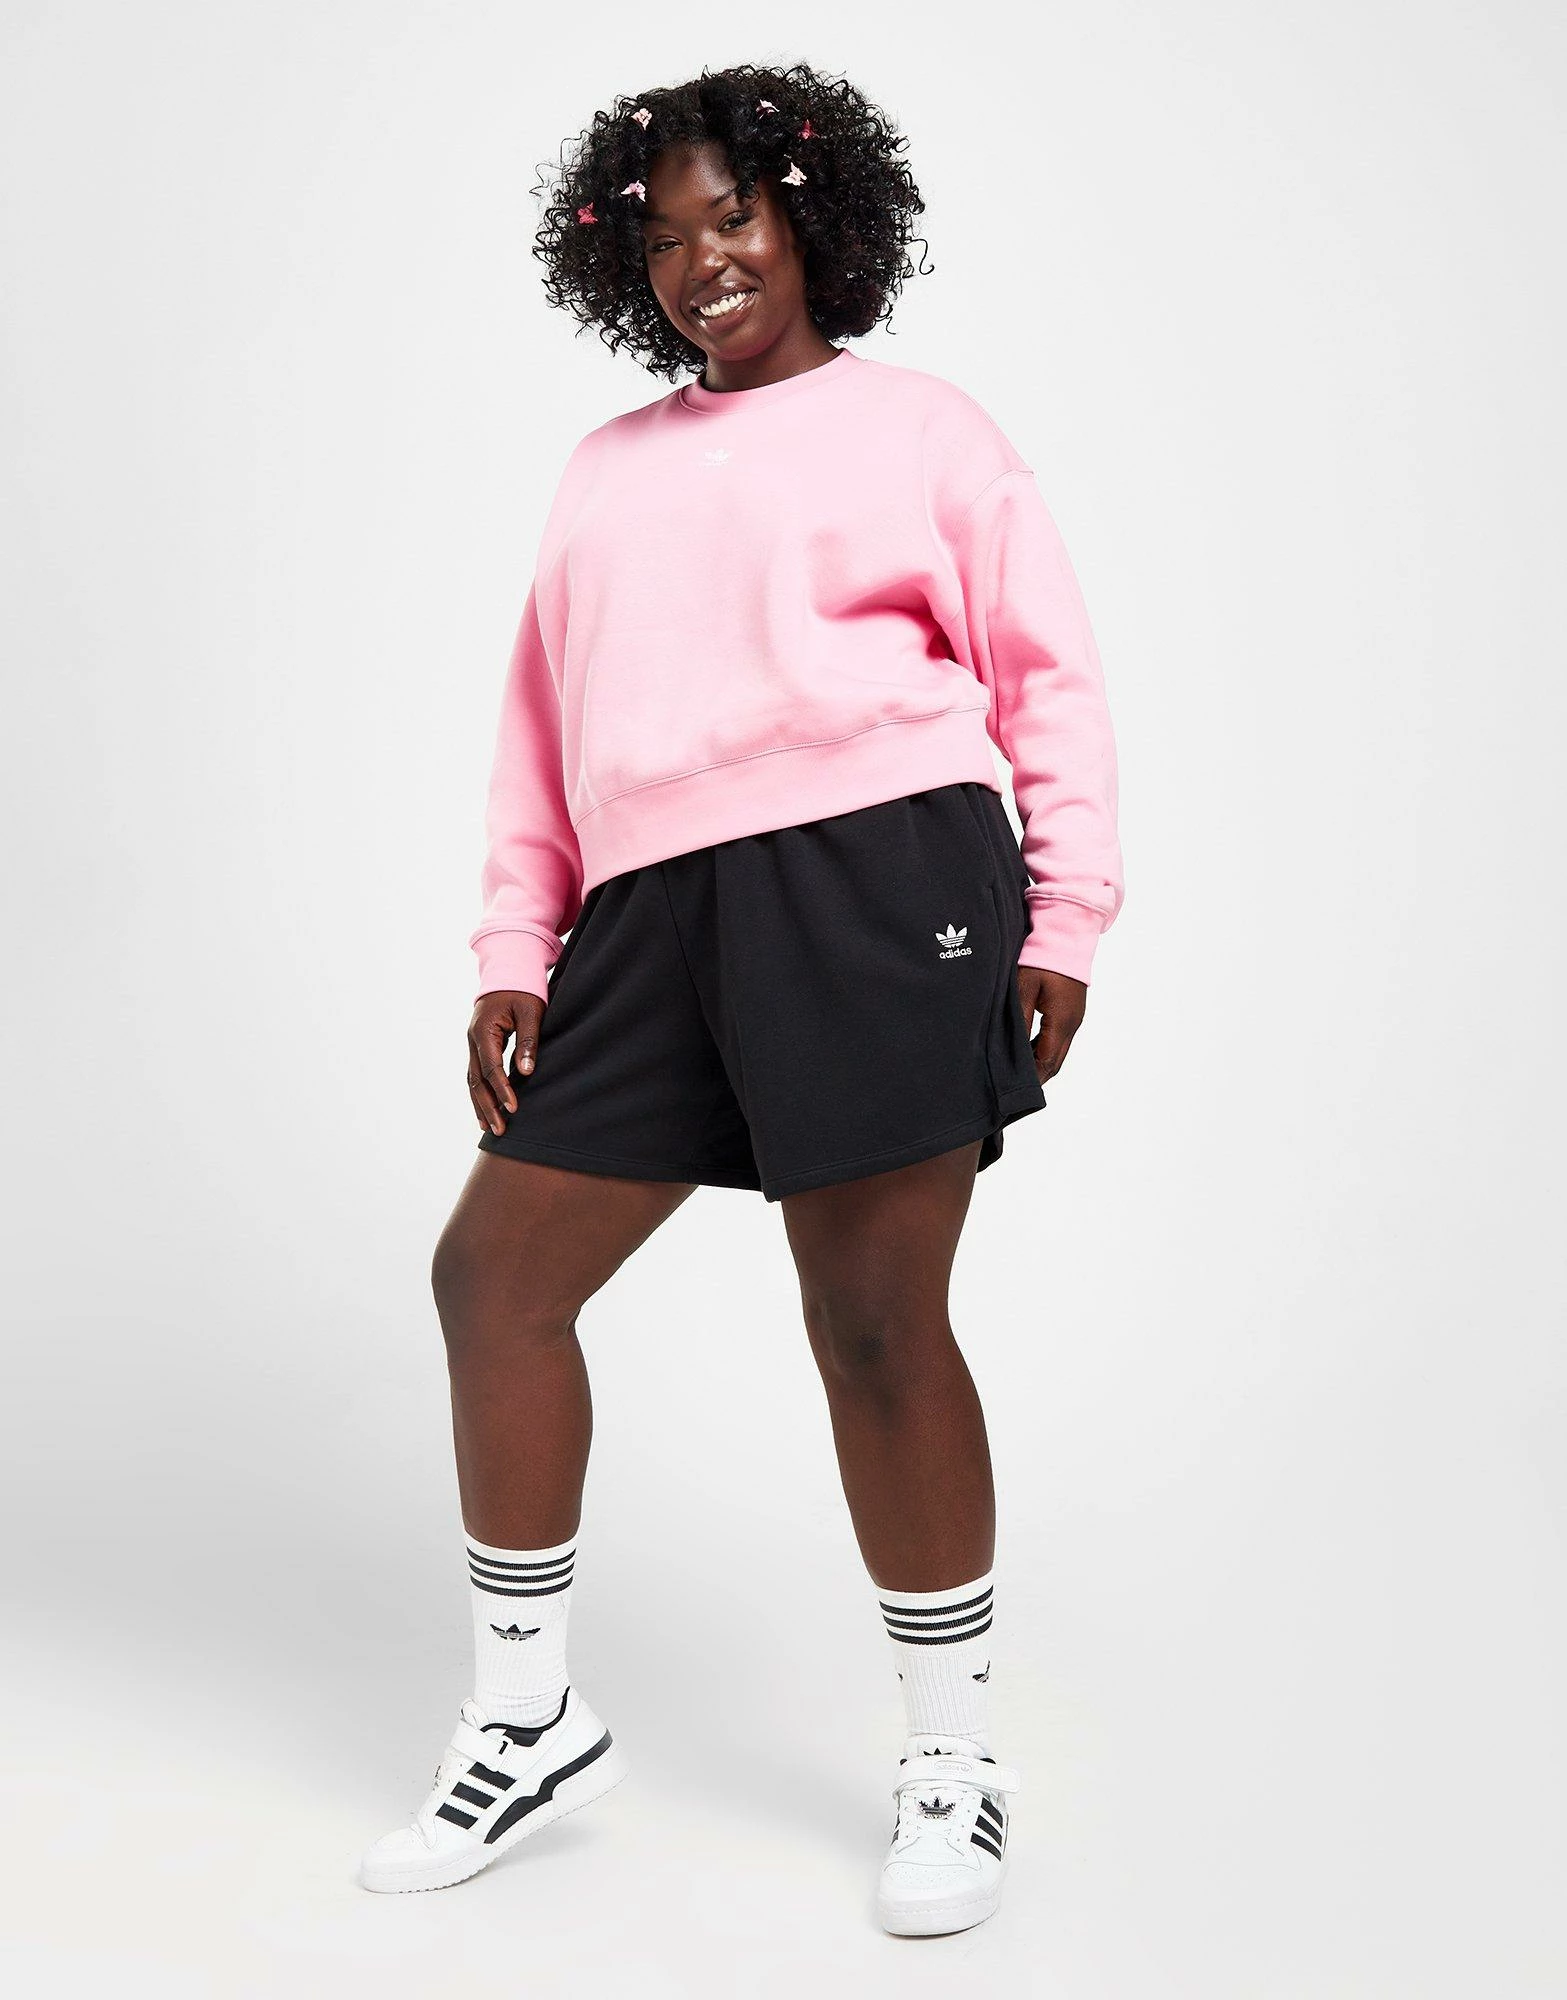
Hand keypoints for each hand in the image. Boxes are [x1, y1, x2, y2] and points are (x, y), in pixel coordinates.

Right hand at [466, 990, 543, 1134]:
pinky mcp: (478, 1046)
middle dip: (487, 1106)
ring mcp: (472, 1043)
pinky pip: (476, 1074)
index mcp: (484, 1031)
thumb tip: (526, 1072)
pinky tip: (486, 1109)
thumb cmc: (523, 990)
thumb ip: (528, 1041)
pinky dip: (480, 1093)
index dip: (502, 1090)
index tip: (514, 1108)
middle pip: (476, 1080)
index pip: (491, 1068)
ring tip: (489, 1128)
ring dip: (480, 1104)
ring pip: (472, 1080)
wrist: (508, 971)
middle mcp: (473, 1039)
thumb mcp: (531, 1011)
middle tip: (499, 1130)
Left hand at [1016, 966, 1086, 1084]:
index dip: (1031, 1080)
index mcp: (1062, 1021)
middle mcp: (1073, 1024)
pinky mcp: (1072, 1011)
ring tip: (1018, 1076)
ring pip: (1057, 1052)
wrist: (1066, 933)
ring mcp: (1075, 1018)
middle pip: (1055, 1062)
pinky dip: (1044, 1050)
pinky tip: (1027, 1052)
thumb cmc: (1042, 957)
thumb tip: (1012, 1050)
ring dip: (1040, 1064)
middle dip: (1036, 1078)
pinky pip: (1058, 1039)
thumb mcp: (1023, 988)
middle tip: (1013, 1092)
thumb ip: (1019, 1020)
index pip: (1047, 1062)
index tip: (1014, 1093)